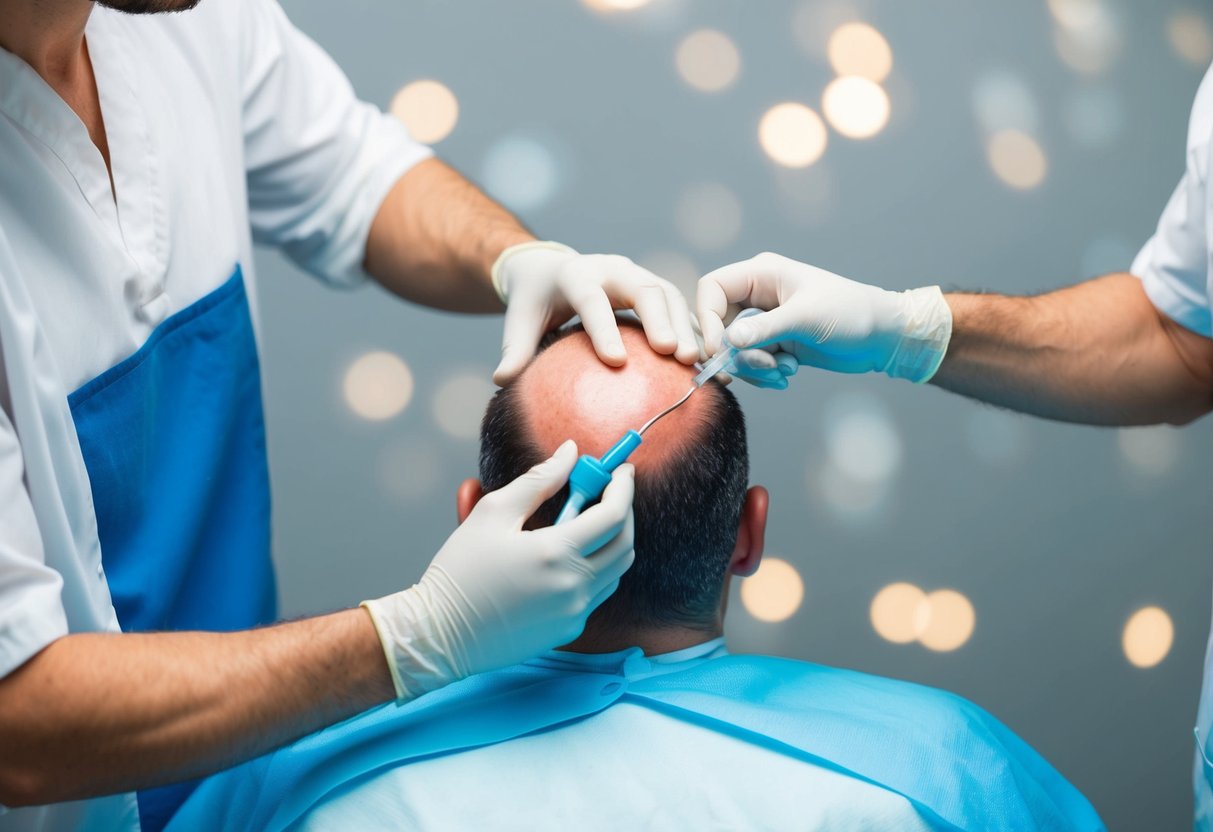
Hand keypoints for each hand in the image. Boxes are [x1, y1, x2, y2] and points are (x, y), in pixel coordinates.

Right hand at [362, 440, 634, 698]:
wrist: (439, 635)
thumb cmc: (461, 571)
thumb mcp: (494, 512)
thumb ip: (539, 479)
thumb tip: (570, 452)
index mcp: (556, 554)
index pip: (614, 516)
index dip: (622, 487)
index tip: (620, 470)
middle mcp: (574, 587)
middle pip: (624, 544)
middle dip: (623, 512)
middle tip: (608, 492)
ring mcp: (574, 612)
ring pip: (615, 571)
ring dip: (610, 542)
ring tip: (582, 522)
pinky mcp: (567, 630)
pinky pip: (596, 593)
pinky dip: (593, 569)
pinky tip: (564, 558)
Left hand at [491, 242, 699, 384]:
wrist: (551, 269)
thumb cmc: (533, 300)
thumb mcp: (518, 320)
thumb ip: (514, 350)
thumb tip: (501, 382)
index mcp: (577, 275)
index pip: (592, 301)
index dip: (604, 329)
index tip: (616, 362)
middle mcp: (613, 269)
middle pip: (644, 289)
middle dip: (662, 321)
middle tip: (675, 356)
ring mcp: (638, 276)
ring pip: (669, 295)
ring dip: (687, 328)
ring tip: (696, 364)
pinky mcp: (654, 289)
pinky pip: (679, 308)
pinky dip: (695, 333)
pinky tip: (708, 365)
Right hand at [697, 252, 952, 385]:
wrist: (881, 337)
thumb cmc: (850, 313)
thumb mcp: (805, 319)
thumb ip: (764, 329)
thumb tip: (727, 342)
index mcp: (761, 274)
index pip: (711, 289)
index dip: (706, 319)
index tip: (719, 349)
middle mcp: (757, 296)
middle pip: (718, 325)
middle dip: (737, 353)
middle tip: (765, 366)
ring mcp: (765, 321)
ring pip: (734, 349)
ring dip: (755, 368)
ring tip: (785, 371)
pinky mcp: (774, 344)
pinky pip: (750, 363)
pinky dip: (765, 374)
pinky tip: (789, 374)